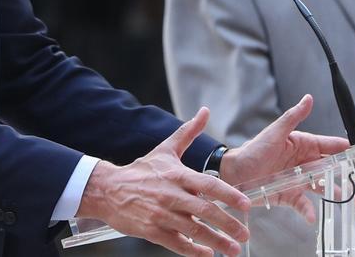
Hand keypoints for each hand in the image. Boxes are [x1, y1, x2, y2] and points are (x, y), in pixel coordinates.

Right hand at [77, 107, 252, 256]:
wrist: (107, 189)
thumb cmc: (140, 171)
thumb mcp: (165, 149)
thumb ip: (188, 132)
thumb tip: (205, 112)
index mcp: (177, 175)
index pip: (209, 185)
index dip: (229, 195)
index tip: (246, 205)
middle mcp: (171, 195)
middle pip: (205, 211)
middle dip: (228, 224)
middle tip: (245, 233)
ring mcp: (161, 214)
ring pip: (194, 230)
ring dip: (216, 241)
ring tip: (233, 249)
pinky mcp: (152, 230)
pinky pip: (177, 243)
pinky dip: (193, 251)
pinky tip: (206, 254)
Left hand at [219, 94, 352, 221]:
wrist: (233, 174)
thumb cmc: (253, 150)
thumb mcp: (275, 132)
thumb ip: (294, 117)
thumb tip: (308, 98)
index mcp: (304, 145)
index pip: (332, 146)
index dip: (349, 150)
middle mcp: (304, 163)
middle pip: (334, 168)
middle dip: (353, 173)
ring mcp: (299, 180)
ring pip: (324, 186)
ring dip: (338, 192)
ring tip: (353, 199)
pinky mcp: (290, 196)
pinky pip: (304, 204)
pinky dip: (309, 210)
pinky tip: (313, 216)